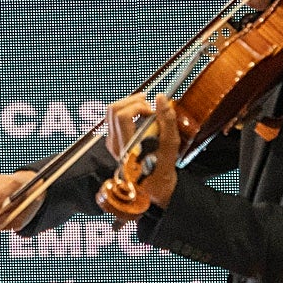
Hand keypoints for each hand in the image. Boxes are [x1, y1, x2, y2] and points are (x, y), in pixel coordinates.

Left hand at [105, 93, 180, 207]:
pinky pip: (113, 119)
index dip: (139, 106)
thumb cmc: (162, 168)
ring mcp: (111, 143)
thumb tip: (161, 98)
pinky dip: (126, 112)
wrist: (153, 184)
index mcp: (127, 146)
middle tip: (148, 104)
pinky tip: (139, 116)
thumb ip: (167, 120)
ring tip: (145, 107)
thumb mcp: (170, 144)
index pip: (123, 116)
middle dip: (133, 101)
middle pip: (114, 110)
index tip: (152, 111)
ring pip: (111, 112)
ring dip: (129, 105)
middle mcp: (115, 144)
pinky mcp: (112, 142)